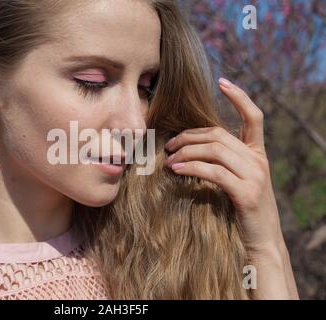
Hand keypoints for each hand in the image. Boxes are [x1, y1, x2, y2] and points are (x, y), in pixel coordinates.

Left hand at [164, 77, 282, 252]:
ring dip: (186, 152)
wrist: (261, 243)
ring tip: (169, 160)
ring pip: (215, 150)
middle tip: (169, 146)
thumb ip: (220, 163)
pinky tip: (176, 170)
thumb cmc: (241, 211)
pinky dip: (192, 168)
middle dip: (189, 137)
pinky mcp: (246, 192)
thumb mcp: (235, 182)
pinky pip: (214, 172)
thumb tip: (188, 150)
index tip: (223, 82)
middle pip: (219, 135)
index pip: (254, 118)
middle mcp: (259, 161)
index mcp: (257, 155)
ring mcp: (255, 176)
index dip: (240, 97)